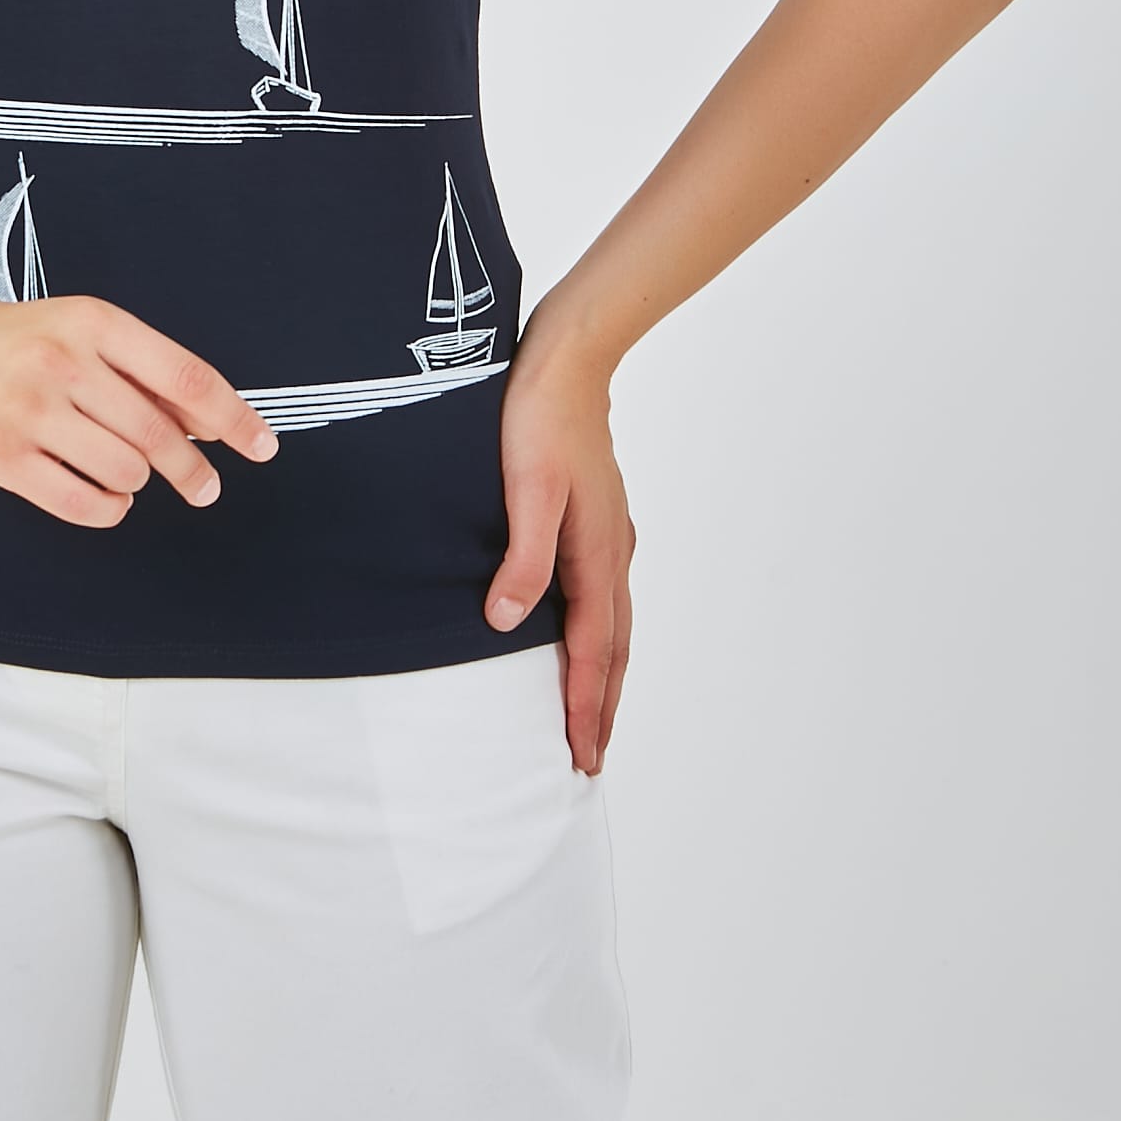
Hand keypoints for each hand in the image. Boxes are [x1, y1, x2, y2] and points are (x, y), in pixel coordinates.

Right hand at [0, 290, 279, 524]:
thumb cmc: (21, 341)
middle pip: (157, 433)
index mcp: (94, 322)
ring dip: (138, 483)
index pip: (183, 375)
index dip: (232, 416)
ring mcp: (28, 410)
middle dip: (192, 470)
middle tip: (204, 489)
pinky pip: (81, 502)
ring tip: (126, 474)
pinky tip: (106, 497)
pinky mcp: (0, 455)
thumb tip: (213, 422)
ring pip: (124, 471)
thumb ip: (144, 372)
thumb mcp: (85, 331)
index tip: (261, 447)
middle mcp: (62, 362)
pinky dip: (108, 509)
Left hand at [484, 353, 634, 774]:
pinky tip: (585, 635)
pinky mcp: (600, 521)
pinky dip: (601, 636)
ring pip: (614, 625)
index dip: (584, 707)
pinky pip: (605, 598)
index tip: (580, 756)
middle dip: (602, 707)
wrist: (568, 360)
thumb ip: (523, 559)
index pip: (591, 652)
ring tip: (594, 715)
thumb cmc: (540, 419)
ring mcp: (610, 537)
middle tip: (591, 759)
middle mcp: (611, 554)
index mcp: (595, 556)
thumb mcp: (525, 488)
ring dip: (605, 676)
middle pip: (613, 650)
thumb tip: (506, 624)